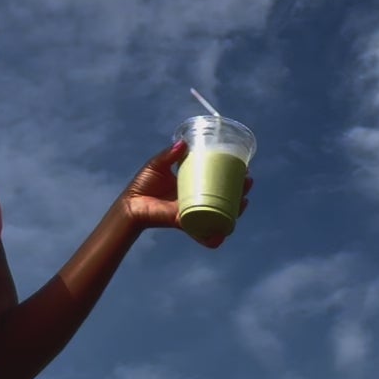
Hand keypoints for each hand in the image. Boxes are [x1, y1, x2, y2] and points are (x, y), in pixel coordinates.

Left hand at [118, 141, 252, 249]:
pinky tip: (227, 228)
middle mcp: (197, 203)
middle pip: (225, 200)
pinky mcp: (185, 224)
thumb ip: (169, 155)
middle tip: (248, 182)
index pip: (218, 184)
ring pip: (221, 216)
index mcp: (193, 188)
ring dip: (236, 211)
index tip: (244, 170)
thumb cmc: (143, 185)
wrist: (130, 204)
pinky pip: (205, 233)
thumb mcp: (158, 164)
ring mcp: (193, 214)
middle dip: (241, 193)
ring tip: (244, 200)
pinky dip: (217, 235)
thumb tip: (183, 144)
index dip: (232, 179)